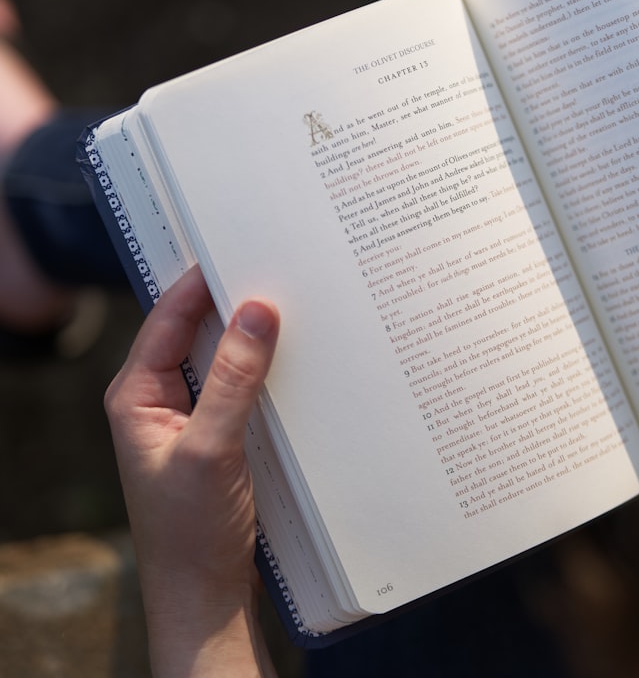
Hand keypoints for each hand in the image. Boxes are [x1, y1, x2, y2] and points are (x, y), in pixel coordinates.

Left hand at [105, 266, 278, 677]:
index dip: (201, 282)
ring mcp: (192, 417)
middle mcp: (161, 399)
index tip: (240, 248)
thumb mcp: (211, 448)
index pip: (167, 318)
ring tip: (295, 307)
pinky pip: (243, 387)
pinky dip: (267, 371)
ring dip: (254, 338)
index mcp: (136, 395)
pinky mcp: (221, 435)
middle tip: (277, 270)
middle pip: (196, 332)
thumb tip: (257, 312)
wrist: (205, 594)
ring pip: (224, 359)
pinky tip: (297, 361)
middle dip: (234, 304)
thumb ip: (233, 378)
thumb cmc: (191, 530)